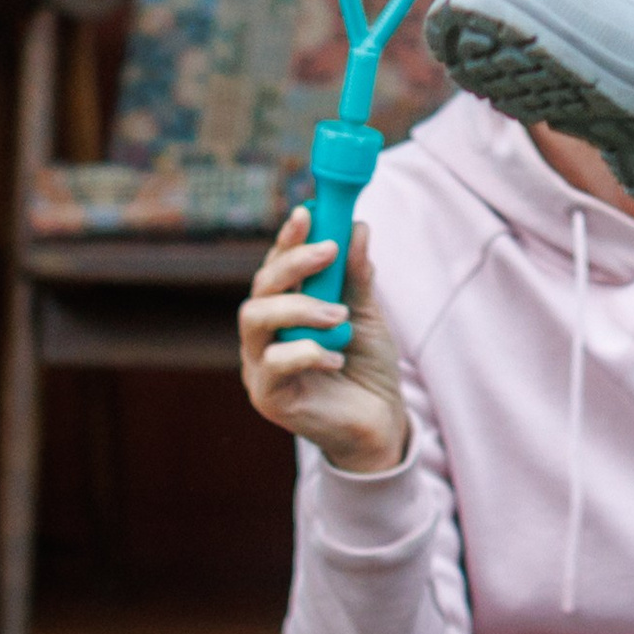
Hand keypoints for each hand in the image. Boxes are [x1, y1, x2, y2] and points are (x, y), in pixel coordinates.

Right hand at [238, 208, 409, 475]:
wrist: (378, 420)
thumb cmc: (365, 364)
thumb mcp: (366, 312)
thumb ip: (356, 276)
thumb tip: (356, 227)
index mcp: (284, 309)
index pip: (275, 267)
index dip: (287, 238)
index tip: (308, 212)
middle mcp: (264, 335)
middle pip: (259, 288)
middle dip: (292, 263)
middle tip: (329, 252)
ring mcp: (260, 366)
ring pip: (254, 320)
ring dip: (299, 307)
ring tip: (338, 315)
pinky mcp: (267, 397)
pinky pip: (274, 365)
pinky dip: (307, 351)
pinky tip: (336, 356)